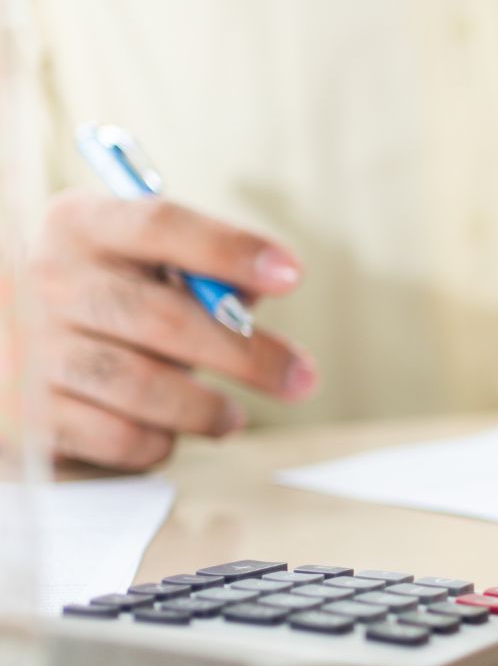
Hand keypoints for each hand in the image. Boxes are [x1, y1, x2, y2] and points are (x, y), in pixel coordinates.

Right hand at [34, 190, 316, 470]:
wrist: (10, 350)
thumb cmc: (102, 304)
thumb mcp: (139, 266)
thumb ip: (200, 273)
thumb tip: (252, 296)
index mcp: (81, 223)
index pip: (160, 224)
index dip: (230, 250)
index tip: (291, 275)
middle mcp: (45, 278)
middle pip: (164, 318)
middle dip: (248, 355)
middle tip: (301, 378)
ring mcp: (27, 348)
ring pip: (143, 386)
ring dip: (206, 409)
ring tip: (233, 417)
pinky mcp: (25, 415)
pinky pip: (118, 436)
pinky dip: (159, 442)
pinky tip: (167, 433)